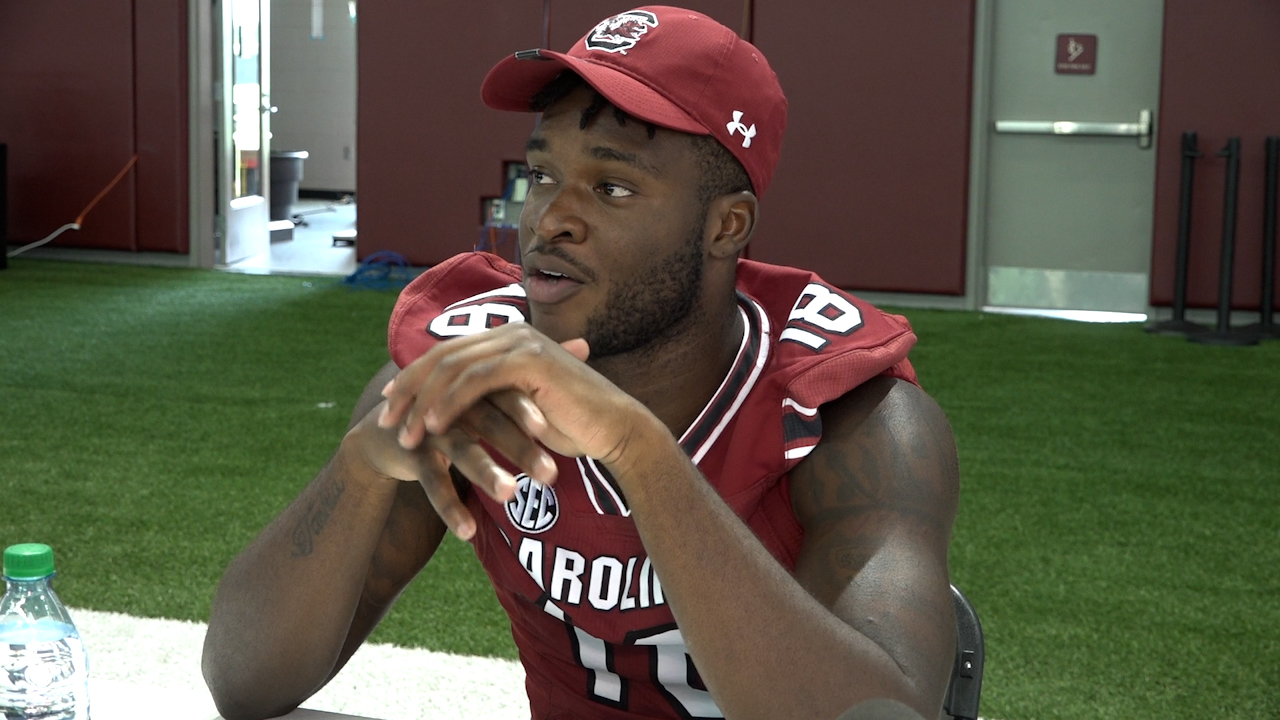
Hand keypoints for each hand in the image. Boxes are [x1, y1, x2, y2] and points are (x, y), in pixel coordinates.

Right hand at [346, 389, 556, 539]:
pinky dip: (450, 507)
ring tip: (512, 496)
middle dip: (520, 448)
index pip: (510, 391)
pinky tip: (469, 531)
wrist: (388, 431)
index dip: (536, 409)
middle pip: (490, 420)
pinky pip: (432, 482)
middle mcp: (454, 400)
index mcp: (478, 383)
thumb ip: (542, 374)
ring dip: (486, 474)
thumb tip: (586, 344)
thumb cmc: (457, 411)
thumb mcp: (496, 391)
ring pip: (462, 449)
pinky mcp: (412, 452)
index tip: (570, 428)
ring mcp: (429, 425)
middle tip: (551, 475)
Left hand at [379, 323, 657, 471]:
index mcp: (509, 339)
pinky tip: (432, 427)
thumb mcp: (520, 409)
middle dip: (408, 389)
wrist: (615, 430)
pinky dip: (449, 404)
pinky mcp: (529, 362)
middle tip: (384, 419)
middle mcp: (513, 333)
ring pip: (454, 368)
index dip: (413, 379)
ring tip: (404, 434)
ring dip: (422, 403)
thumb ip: (492, 400)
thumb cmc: (572, 426)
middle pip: (443, 356)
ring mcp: (522, 343)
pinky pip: (476, 381)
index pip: (449, 353)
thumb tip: (460, 414)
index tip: (388, 406)